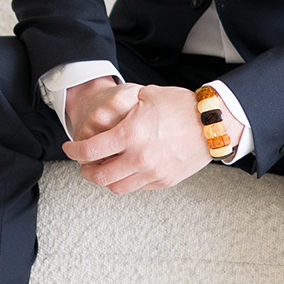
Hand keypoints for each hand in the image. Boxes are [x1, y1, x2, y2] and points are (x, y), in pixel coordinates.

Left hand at [65, 85, 214, 194]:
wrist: (213, 122)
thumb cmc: (181, 105)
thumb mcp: (146, 95)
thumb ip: (124, 108)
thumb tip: (108, 117)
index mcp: (130, 134)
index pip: (90, 151)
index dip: (74, 151)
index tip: (70, 148)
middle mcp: (138, 157)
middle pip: (99, 176)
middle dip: (86, 171)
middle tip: (84, 164)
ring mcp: (152, 172)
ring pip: (117, 187)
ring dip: (105, 180)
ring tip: (103, 170)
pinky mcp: (164, 181)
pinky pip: (137, 187)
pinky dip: (126, 181)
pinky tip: (125, 171)